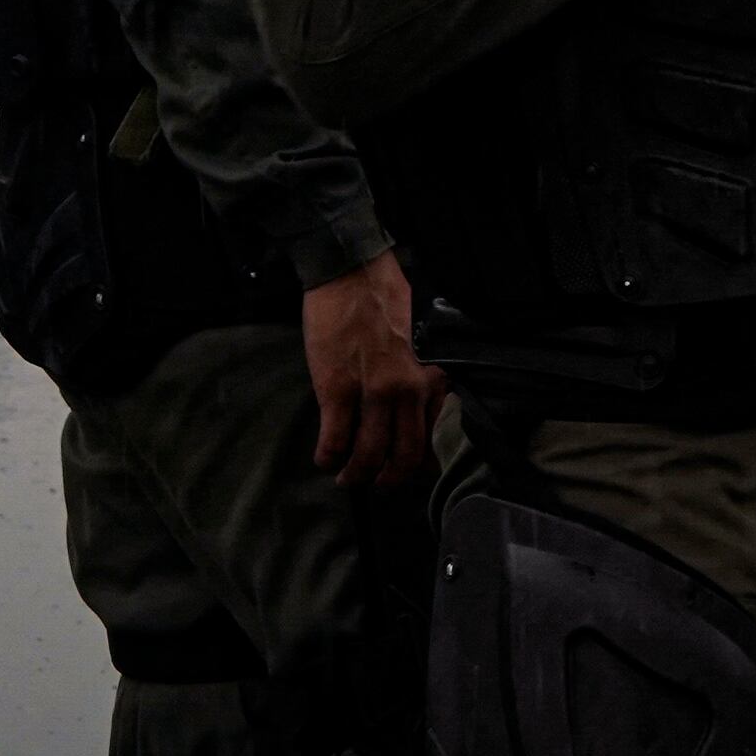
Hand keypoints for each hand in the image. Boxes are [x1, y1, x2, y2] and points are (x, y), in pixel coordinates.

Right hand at [300, 252, 441, 486]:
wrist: (351, 271)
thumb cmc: (385, 298)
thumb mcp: (422, 340)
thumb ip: (422, 375)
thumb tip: (415, 411)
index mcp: (432, 376)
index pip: (430, 435)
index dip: (416, 462)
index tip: (405, 469)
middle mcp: (408, 389)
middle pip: (404, 457)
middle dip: (388, 479)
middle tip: (375, 484)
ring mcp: (373, 391)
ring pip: (368, 456)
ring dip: (354, 475)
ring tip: (345, 478)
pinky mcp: (337, 389)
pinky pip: (334, 440)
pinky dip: (327, 457)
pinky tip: (324, 459)